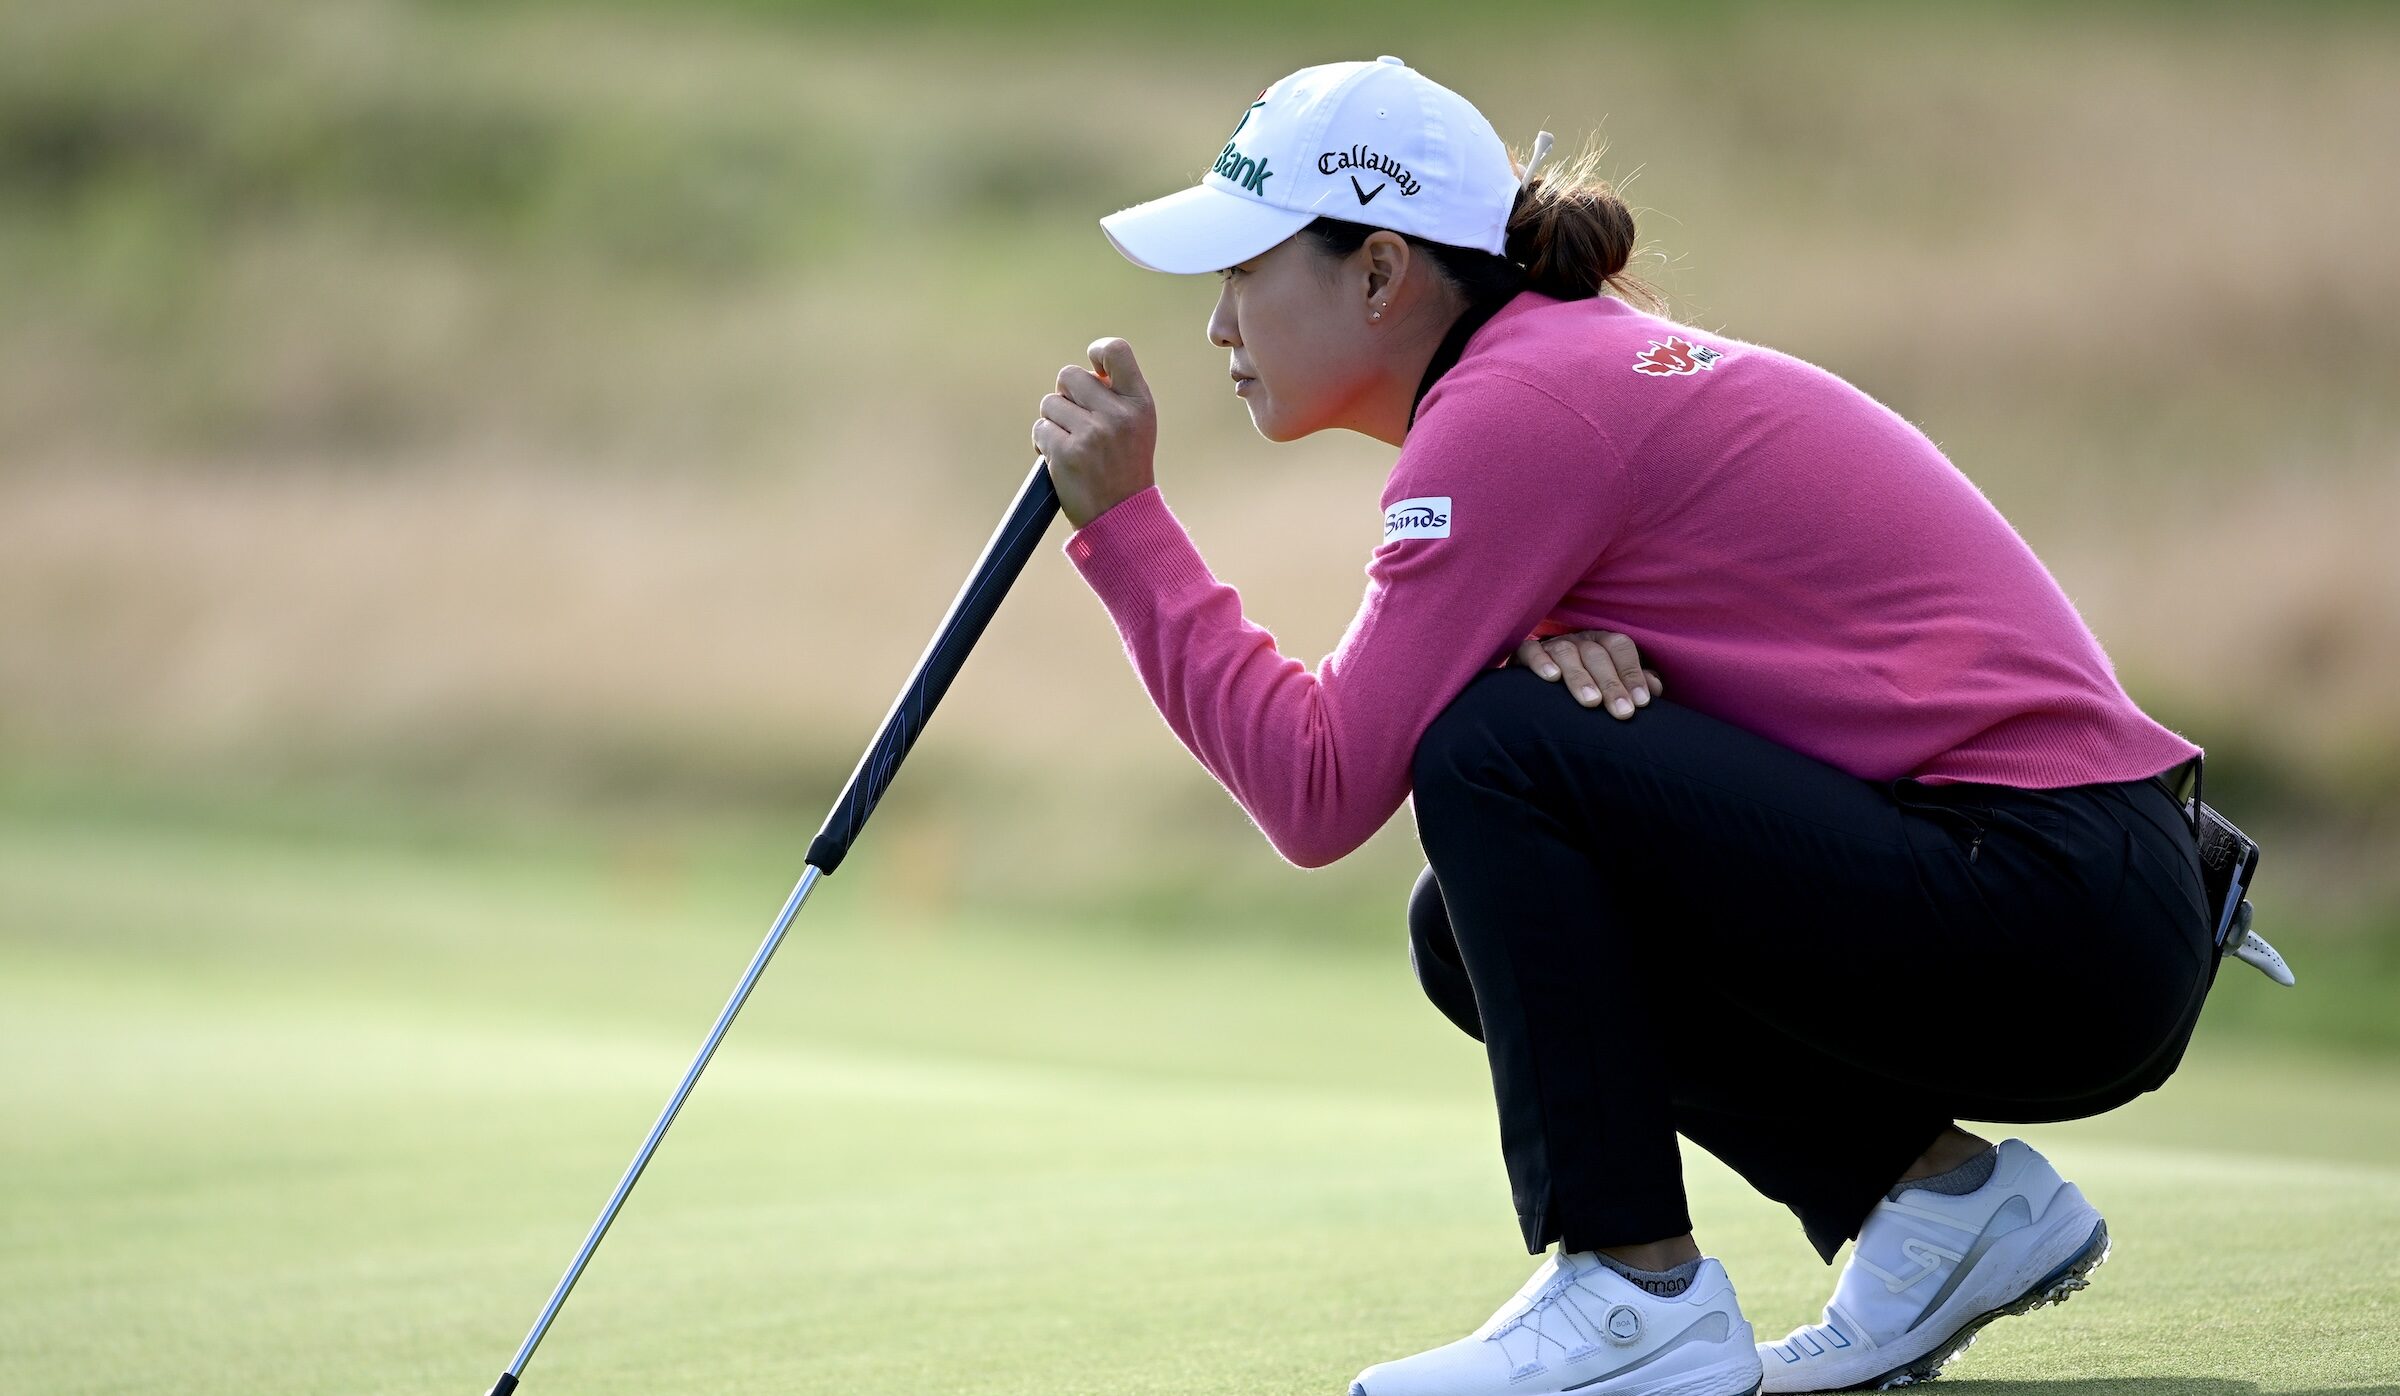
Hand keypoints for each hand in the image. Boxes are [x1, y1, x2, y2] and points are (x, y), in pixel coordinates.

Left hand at [1032, 337, 1158, 527]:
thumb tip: (1087, 370)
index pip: (1116, 351)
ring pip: (1050, 404)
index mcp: (1139, 402)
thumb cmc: (1125, 467)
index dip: (1097, 352)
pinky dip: (1043, 443)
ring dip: (1053, 422)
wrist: (1122, 517)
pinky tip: (1060, 459)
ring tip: (1071, 444)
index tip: (1093, 368)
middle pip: (1069, 375)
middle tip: (1077, 421)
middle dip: (1066, 396)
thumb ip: (1117, 394)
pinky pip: (1040, 429)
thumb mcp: (1138, 425)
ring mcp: (1091, 434)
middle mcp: (1117, 415)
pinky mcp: (1066, 454)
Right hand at [1513, 630, 1663, 719]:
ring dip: (1580, 677)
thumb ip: (1633, 683)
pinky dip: (1540, 662)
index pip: (1620, 647)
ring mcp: (1551, 645)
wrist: (1536, 691)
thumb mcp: (1611, 684)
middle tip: (1623, 712)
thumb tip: (1655, 689)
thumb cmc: (1586, 687)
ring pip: (1567, 653)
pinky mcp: (1523, 653)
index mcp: (1601, 642)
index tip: (1642, 703)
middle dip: (1611, 683)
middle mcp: (1578, 640)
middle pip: (1596, 653)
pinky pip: (1530, 651)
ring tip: (1591, 702)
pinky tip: (1551, 679)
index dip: (1632, 673)